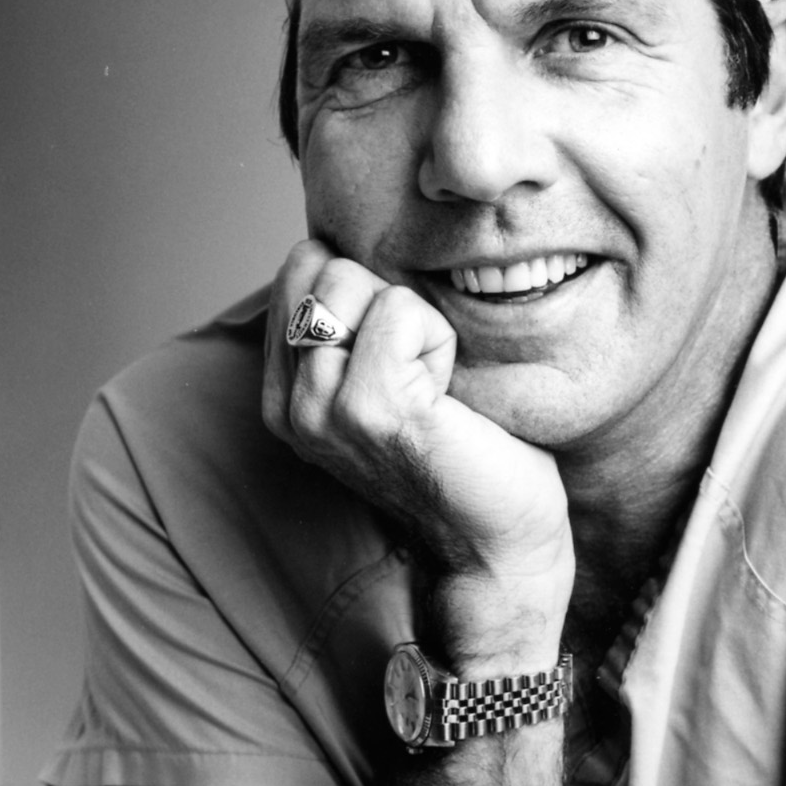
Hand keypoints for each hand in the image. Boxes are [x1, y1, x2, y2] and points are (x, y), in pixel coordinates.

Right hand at [262, 241, 573, 661]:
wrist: (498, 541)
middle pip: (318, 265)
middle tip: (422, 371)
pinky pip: (399, 312)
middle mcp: (290, 404)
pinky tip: (448, 394)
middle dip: (386, 296)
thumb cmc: (465, 452)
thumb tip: (352, 244)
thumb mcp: (390, 377)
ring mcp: (322, 409)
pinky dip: (438, 338)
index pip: (300, 267)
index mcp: (286, 394)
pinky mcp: (370, 410)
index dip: (368, 287)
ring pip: (353, 282)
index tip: (402, 357)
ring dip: (416, 320)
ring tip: (435, 386)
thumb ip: (354, 325)